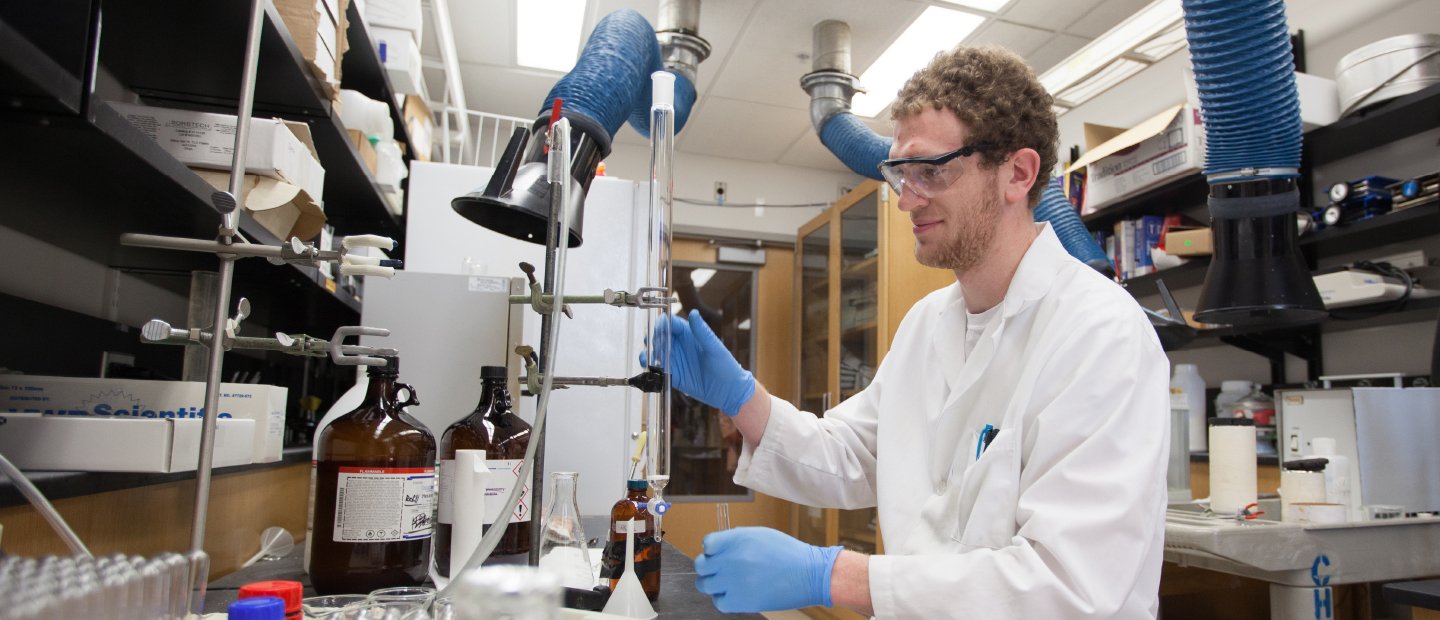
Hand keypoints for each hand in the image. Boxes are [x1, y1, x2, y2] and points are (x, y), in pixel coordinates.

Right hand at [641, 309, 755, 414]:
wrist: (728, 391)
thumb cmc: (726, 366)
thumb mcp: (714, 348)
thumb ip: (702, 331)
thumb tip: (693, 313)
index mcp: (690, 334)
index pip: (670, 323)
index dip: (662, 325)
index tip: (659, 330)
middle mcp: (680, 345)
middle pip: (659, 336)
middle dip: (653, 339)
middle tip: (657, 346)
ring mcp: (675, 359)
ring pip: (655, 351)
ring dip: (649, 351)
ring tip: (652, 357)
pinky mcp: (672, 374)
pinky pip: (656, 368)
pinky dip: (649, 366)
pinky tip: (649, 365)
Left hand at [694, 527, 841, 612]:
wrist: (810, 574)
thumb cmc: (788, 553)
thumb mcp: (761, 535)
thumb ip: (736, 539)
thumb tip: (717, 548)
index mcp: (738, 539)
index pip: (707, 544)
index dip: (711, 550)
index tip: (718, 554)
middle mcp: (732, 559)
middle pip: (701, 565)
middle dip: (708, 567)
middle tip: (718, 571)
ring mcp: (735, 581)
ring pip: (705, 585)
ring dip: (713, 584)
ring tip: (726, 584)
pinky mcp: (741, 601)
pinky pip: (718, 602)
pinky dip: (723, 599)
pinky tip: (734, 595)